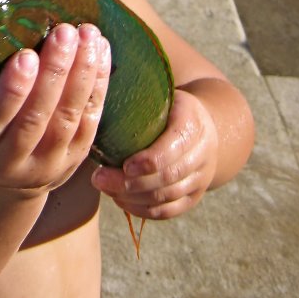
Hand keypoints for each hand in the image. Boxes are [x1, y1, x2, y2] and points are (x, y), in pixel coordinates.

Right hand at [0, 23, 110, 198]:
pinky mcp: (72, 164)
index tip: (25, 56)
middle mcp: (5, 163)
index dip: (11, 90)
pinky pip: (89, 124)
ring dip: (81, 75)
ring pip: (66, 121)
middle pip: (35, 119)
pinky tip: (100, 53)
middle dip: (54, 73)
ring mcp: (42, 167)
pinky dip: (98, 87)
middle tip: (65, 32)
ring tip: (88, 36)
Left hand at [90, 89, 218, 219]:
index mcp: (192, 121)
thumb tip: (94, 86)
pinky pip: (169, 211)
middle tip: (98, 179)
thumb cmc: (168, 105)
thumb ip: (137, 96)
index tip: (124, 165)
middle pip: (168, 177)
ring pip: (167, 197)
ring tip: (105, 189)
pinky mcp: (194, 196)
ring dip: (132, 197)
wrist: (204, 124)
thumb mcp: (161, 92)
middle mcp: (203, 152)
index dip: (149, 160)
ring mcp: (201, 177)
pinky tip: (120, 201)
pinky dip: (143, 210)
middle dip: (131, 183)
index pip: (174, 146)